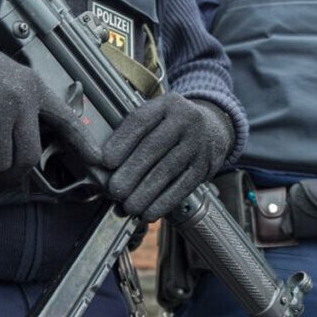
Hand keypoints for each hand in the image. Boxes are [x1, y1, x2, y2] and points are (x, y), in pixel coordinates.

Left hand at [102, 94, 234, 220]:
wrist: (213, 128)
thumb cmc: (172, 125)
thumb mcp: (156, 116)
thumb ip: (132, 133)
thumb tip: (103, 163)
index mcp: (167, 104)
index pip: (140, 121)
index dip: (121, 142)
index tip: (105, 161)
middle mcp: (185, 120)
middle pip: (153, 147)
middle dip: (131, 172)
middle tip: (114, 190)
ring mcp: (198, 144)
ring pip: (168, 170)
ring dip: (145, 192)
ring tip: (128, 206)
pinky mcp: (205, 166)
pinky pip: (183, 187)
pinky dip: (164, 202)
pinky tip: (149, 212)